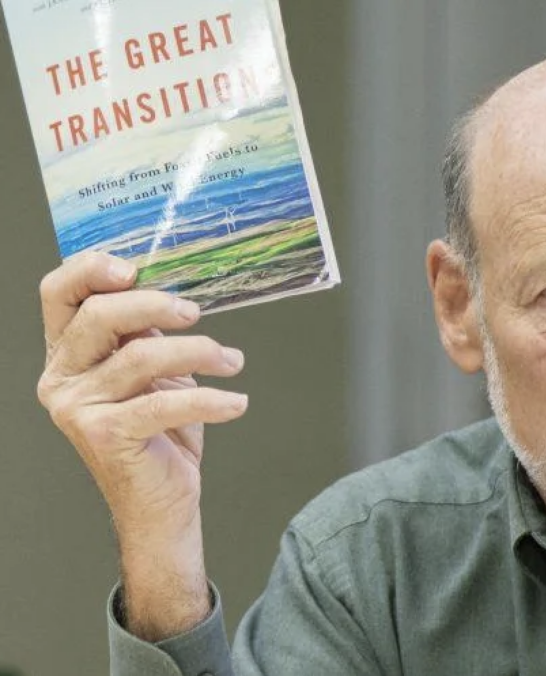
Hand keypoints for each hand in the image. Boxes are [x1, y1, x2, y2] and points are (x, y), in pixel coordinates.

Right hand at [36, 251, 248, 639]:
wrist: (161, 501)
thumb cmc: (161, 432)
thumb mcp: (155, 372)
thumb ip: (148, 332)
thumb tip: (182, 290)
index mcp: (68, 353)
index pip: (58, 293)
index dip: (90, 269)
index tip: (136, 267)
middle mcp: (61, 378)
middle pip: (98, 316)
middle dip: (154, 305)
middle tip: (197, 313)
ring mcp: (77, 408)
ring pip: (140, 355)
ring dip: (200, 352)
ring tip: (232, 362)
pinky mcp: (104, 436)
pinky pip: (164, 402)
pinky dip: (211, 399)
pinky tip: (237, 402)